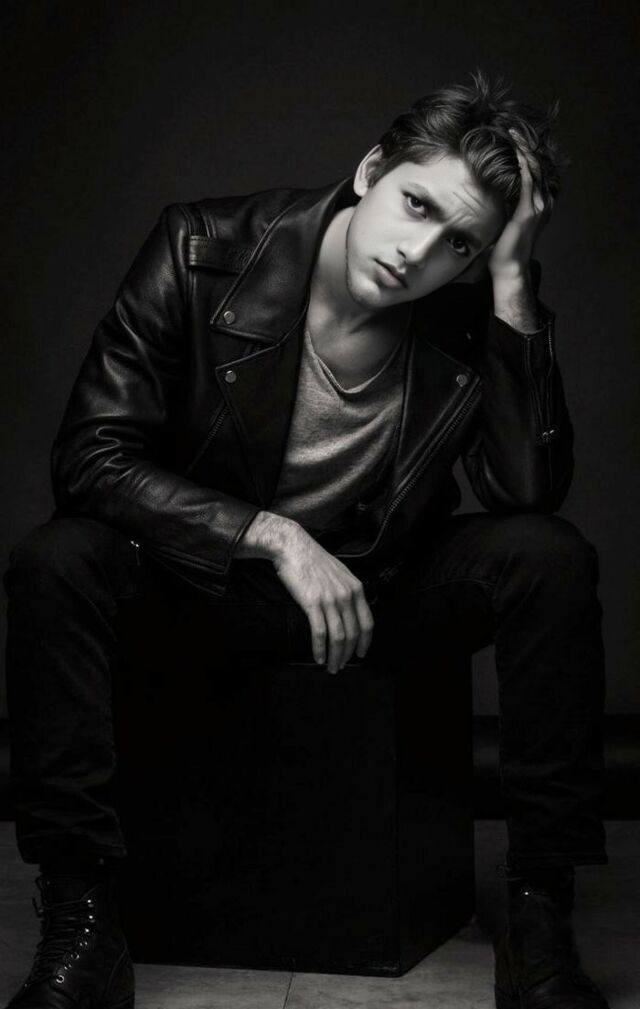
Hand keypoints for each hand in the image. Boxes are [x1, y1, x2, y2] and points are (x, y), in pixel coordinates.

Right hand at [274, 524, 373, 673]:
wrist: (293, 547)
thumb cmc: (313, 560)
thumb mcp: (339, 573)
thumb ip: (347, 591)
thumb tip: (349, 612)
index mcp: (356, 588)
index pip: (367, 622)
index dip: (365, 642)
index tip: (360, 653)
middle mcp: (346, 595)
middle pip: (353, 633)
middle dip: (348, 654)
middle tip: (341, 665)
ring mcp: (330, 599)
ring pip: (338, 636)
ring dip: (335, 656)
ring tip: (331, 666)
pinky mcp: (312, 603)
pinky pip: (320, 632)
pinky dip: (320, 648)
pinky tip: (318, 657)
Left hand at [488, 131, 552, 281]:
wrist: (509, 268)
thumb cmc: (504, 249)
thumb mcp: (506, 222)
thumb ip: (504, 206)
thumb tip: (490, 193)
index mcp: (540, 204)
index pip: (536, 171)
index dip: (528, 152)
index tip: (516, 137)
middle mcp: (544, 202)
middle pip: (538, 165)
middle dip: (527, 145)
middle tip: (515, 127)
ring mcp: (538, 207)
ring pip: (534, 168)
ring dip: (525, 148)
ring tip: (515, 132)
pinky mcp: (528, 212)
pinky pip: (527, 181)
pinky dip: (523, 163)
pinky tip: (517, 150)